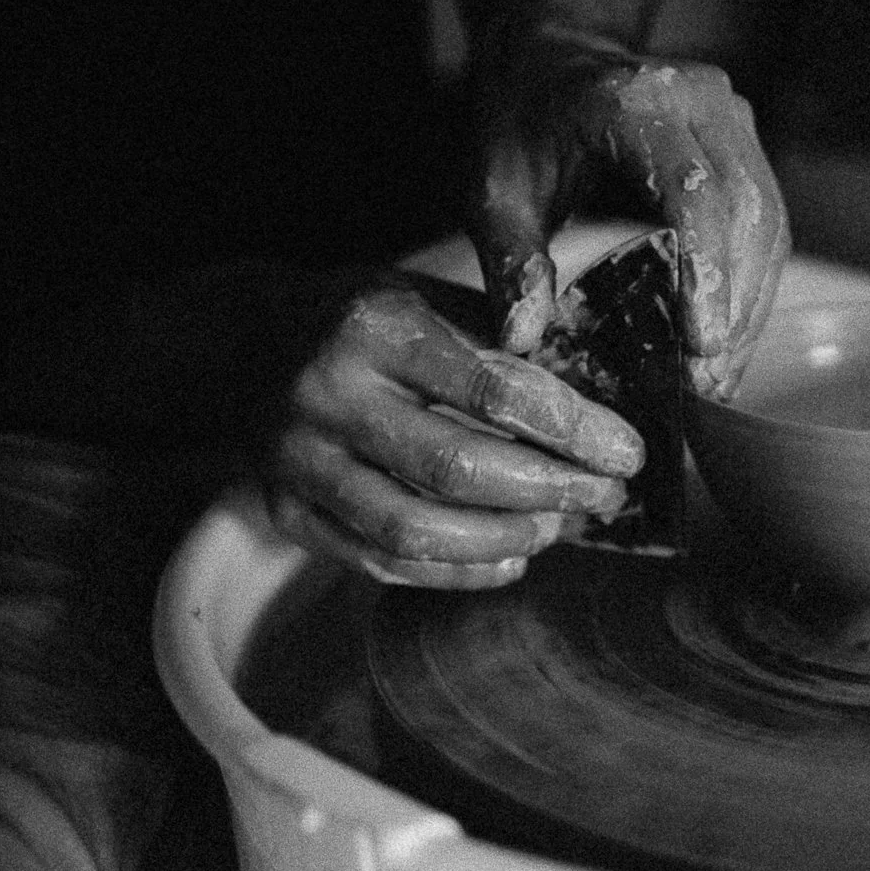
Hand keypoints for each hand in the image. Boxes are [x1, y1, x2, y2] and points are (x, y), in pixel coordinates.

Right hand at [264, 270, 642, 588]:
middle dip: (549, 491)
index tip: (626, 453)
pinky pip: (379, 561)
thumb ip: (504, 345)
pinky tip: (506, 561)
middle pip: (456, 467)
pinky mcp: (285, 510)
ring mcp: (298, 459)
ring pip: (414, 528)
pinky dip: (453, 572)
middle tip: (605, 498)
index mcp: (377, 327)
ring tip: (556, 530)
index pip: (494, 389)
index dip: (572, 428)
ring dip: (503, 540)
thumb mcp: (429, 299)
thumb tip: (599, 413)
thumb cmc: (366, 321)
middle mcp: (328, 394)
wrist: (243, 342)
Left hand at [467, 29, 790, 399]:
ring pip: (768, 221)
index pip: (694, 193)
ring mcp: (732, 117)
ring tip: (718, 377)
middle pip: (745, 213)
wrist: (552, 52)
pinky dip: (751, 285)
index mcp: (634, 104)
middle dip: (732, 307)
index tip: (702, 345)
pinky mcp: (745, 143)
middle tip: (706, 386)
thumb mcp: (493, 189)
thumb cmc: (520, 121)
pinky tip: (725, 338)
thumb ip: (510, 261)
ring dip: (750, 305)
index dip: (706, 273)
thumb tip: (523, 338)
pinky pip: (766, 221)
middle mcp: (699, 100)